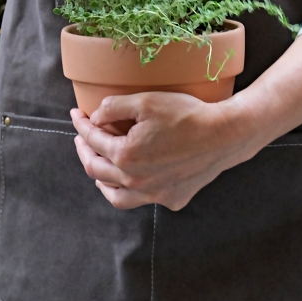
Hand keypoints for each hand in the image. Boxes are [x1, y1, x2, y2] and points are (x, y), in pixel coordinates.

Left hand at [70, 33, 301, 212]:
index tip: (76, 115)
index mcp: (125, 157)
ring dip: (102, 180)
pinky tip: (135, 178)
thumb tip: (95, 117)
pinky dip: (133, 190)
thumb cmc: (188, 115)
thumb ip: (113, 107)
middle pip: (96, 170)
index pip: (92, 140)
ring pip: (116, 195)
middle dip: (84, 151)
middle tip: (82, 138)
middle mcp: (136, 182)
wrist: (224, 135)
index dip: (81, 125)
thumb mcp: (146, 101)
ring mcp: (154, 195)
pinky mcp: (172, 199)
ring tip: (99, 166)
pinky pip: (144, 199)